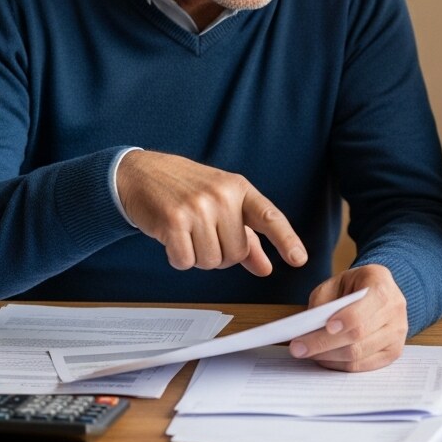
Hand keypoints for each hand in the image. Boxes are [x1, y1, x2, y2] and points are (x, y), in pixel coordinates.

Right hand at [116, 150, 306, 274]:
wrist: (141, 173)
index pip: (269, 216)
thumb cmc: (186, 190)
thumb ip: (248, 238)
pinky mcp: (173, 221)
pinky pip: (186, 262)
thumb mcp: (222, 204)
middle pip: (236, 254)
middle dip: (221, 254)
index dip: (286, 239)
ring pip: (211, 261)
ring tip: (188, 233)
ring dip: (198, 257)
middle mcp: (221, 196)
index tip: (299, 259)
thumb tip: (266, 268)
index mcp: (239, 188)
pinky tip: (173, 239)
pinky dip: (179, 258)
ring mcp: (197, 207)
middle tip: (203, 234)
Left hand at [288, 264, 406, 371]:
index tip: (326, 327)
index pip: (365, 307)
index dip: (345, 319)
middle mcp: (395, 308)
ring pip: (359, 354)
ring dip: (328, 357)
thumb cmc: (354, 287)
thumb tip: (308, 329)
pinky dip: (339, 365)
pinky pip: (363, 366)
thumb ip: (323, 302)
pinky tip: (324, 358)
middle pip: (358, 335)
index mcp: (381, 284)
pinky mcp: (394, 352)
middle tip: (298, 347)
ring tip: (308, 353)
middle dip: (324, 343)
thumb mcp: (336, 283)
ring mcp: (397, 332)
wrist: (379, 292)